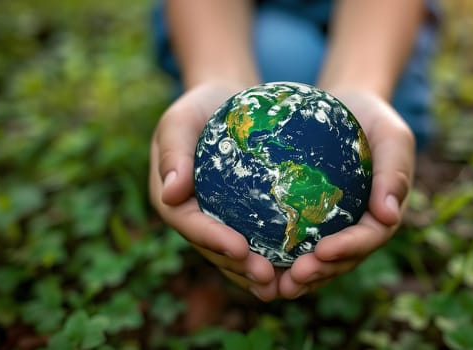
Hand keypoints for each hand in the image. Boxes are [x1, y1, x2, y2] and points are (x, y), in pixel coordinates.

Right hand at [149, 83, 278, 300]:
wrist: (225, 103)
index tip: (240, 249)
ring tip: (287, 282)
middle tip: (269, 278)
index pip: (191, 226)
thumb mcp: (180, 120)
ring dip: (258, 272)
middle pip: (215, 250)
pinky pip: (258, 240)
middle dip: (240, 268)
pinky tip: (302, 262)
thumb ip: (173, 152)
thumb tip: (170, 194)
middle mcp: (193, 218)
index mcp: (173, 201)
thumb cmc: (201, 108)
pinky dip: (276, 254)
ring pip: (236, 255)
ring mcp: (218, 222)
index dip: (214, 241)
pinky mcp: (241, 218)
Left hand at [277, 89, 415, 298]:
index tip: (323, 251)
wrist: (344, 107)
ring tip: (270, 282)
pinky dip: (276, 256)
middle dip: (319, 273)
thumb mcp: (391, 135)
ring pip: (316, 261)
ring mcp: (333, 227)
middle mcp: (358, 228)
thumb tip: (389, 216)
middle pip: (341, 259)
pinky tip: (250, 258)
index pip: (369, 238)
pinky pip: (293, 243)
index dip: (348, 249)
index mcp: (382, 213)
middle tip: (293, 276)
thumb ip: (394, 171)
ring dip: (297, 276)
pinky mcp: (308, 221)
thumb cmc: (371, 118)